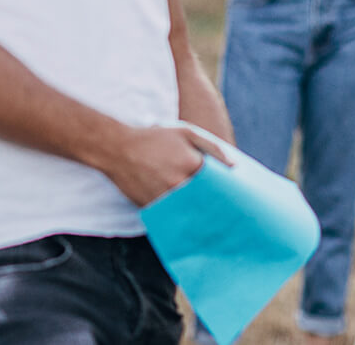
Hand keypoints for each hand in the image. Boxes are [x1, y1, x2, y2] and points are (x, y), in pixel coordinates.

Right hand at [101, 125, 230, 206]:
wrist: (117, 148)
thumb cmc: (153, 138)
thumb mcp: (185, 132)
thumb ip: (213, 147)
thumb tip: (235, 167)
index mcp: (193, 165)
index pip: (220, 186)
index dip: (228, 192)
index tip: (237, 200)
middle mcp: (181, 184)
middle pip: (207, 202)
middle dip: (217, 207)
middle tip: (230, 216)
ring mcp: (166, 198)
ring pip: (191, 212)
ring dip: (201, 215)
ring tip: (212, 222)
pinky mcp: (153, 208)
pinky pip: (173, 217)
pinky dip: (181, 218)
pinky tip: (188, 219)